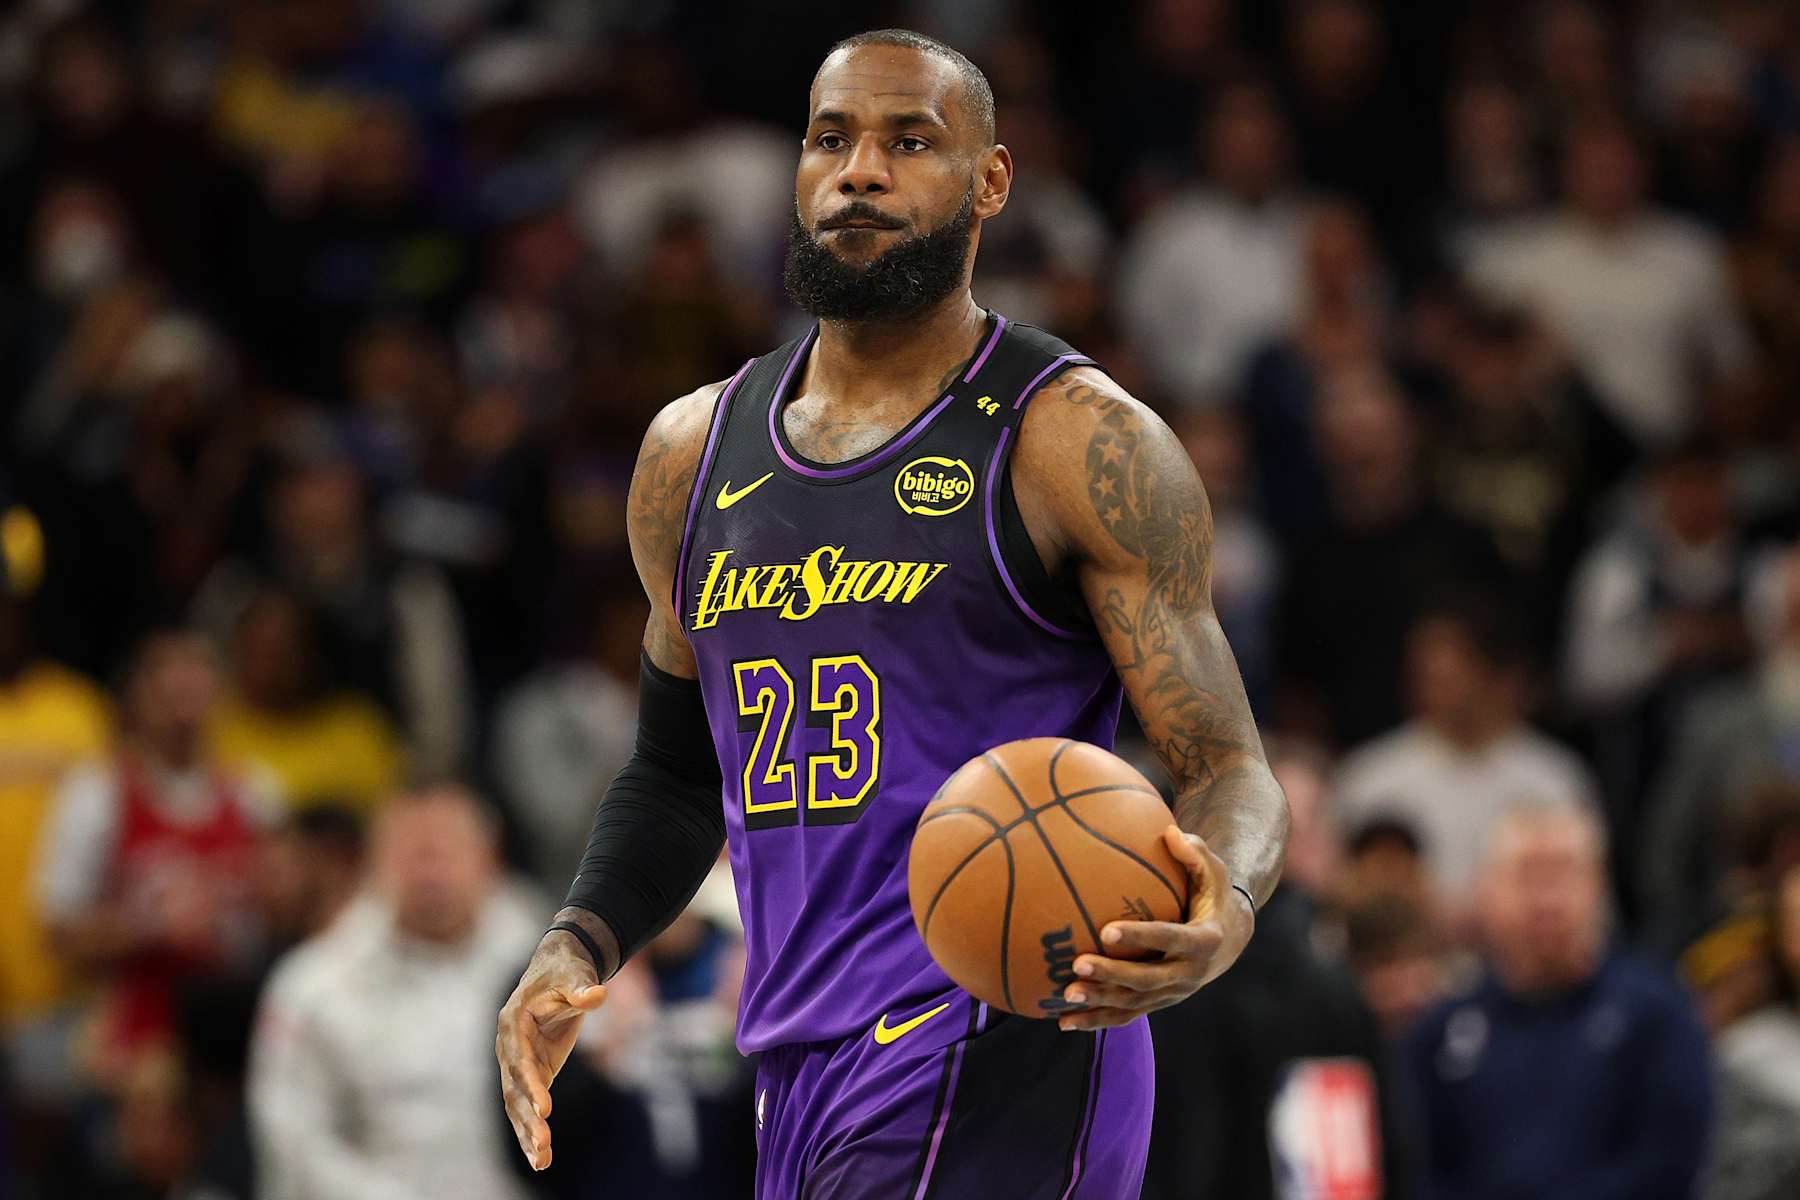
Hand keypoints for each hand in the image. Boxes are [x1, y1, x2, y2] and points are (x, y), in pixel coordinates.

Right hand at [496, 932, 607, 1169]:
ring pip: (517, 1104)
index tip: (545, 1107)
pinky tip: (542, 1157)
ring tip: (542, 1159)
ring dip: (527, 1132)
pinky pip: (528, 1106)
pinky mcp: (531, 1073)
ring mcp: (517, 1063)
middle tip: (543, 1143)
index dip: (531, 1083)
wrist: (558, 969)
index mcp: (513, 1022)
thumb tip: (597, 995)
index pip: (519, 1058)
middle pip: (514, 1088)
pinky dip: (532, 1129)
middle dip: (527, 1117)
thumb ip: (581, 989)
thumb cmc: (565, 972)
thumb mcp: (574, 975)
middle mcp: (509, 1046)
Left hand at [1056, 826, 1254, 1030]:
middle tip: (1077, 965)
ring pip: (1135, 1004)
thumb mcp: (1213, 870)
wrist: (1230, 936)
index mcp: (1204, 940)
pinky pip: (1126, 1016)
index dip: (1141, 937)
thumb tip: (1169, 831)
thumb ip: (1194, 851)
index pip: (1171, 939)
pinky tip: (1062, 1021)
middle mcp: (1190, 973)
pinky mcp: (1158, 1002)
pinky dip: (1096, 1020)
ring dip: (1100, 1003)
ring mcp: (1174, 993)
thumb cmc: (1213, 893)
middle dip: (1112, 975)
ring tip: (1065, 995)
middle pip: (1148, 979)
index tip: (1106, 930)